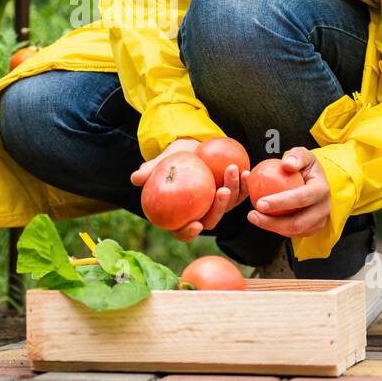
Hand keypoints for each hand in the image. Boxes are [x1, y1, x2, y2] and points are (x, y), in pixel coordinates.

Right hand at [130, 138, 249, 242]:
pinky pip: (240, 193)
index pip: (182, 232)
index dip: (188, 233)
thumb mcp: (162, 161)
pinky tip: (246, 171)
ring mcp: (217, 206)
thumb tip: (135, 178)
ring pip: (228, 207)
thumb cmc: (175, 157)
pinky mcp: (231, 195)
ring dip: (234, 191)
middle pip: (210, 221)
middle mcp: (200, 214)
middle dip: (219, 209)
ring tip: (233, 171)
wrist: (193, 147)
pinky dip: (244, 184)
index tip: (196, 224)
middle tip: (222, 191)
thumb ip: (150, 170)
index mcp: (180, 216)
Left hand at [246, 147, 330, 237]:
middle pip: (297, 223)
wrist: (316, 180)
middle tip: (252, 215)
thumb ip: (296, 156)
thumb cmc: (305, 167)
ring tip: (254, 217)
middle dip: (272, 223)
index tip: (260, 203)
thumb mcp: (303, 154)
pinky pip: (292, 233)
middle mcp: (323, 208)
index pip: (301, 198)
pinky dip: (276, 228)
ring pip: (294, 231)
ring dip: (271, 228)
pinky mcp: (312, 228)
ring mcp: (319, 221)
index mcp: (321, 189)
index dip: (280, 203)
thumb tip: (287, 164)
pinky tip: (262, 219)